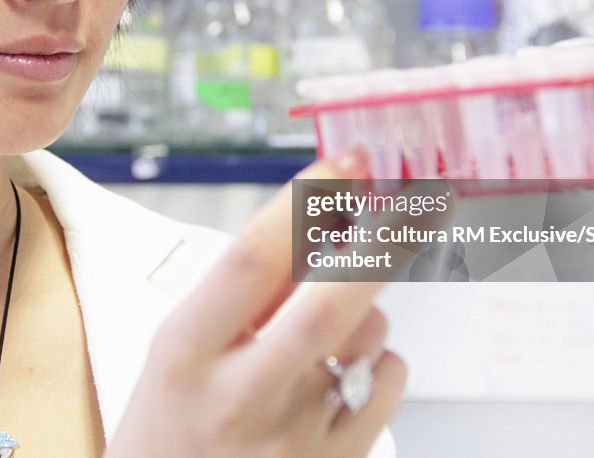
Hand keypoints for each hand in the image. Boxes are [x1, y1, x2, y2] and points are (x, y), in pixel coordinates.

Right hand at [106, 150, 403, 457]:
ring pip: (368, 338)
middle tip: (422, 200)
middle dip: (382, 241)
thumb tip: (326, 217)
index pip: (250, 263)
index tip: (347, 162)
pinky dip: (381, 357)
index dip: (306, 203)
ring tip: (326, 329)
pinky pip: (388, 383)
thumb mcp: (180, 349)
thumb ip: (245, 293)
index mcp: (186, 354)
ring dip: (367, 308)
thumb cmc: (172, 424)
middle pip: (327, 306)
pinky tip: (344, 371)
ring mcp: (291, 440)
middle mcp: (239, 399)